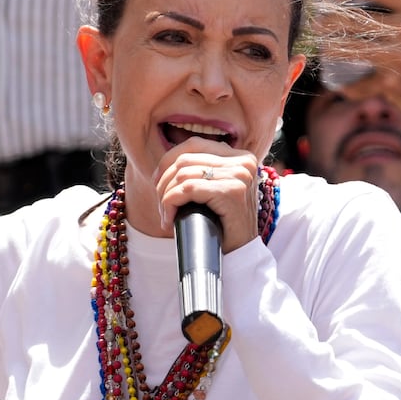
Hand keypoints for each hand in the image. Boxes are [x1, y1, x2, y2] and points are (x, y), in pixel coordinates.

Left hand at [155, 137, 260, 252]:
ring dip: (165, 196)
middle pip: (185, 159)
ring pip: (182, 175)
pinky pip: (188, 189)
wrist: (241, 255)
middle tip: (161, 206)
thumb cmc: (223, 225)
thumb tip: (164, 165)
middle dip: (163, 182)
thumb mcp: (214, 191)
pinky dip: (171, 203)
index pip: (194, 144)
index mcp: (240, 156)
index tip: (157, 182)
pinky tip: (169, 220)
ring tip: (166, 215)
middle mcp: (243, 162)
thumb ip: (201, 172)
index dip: (168, 160)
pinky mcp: (232, 191)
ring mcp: (239, 175)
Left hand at [331, 0, 400, 114]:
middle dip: (332, 20)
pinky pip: (359, 82)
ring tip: (322, 45)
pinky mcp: (391, 82)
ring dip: (331, 48)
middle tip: (317, 22)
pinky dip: (347, 84)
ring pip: (353, 49)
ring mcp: (400, 57)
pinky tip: (338, 80)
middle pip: (359, 19)